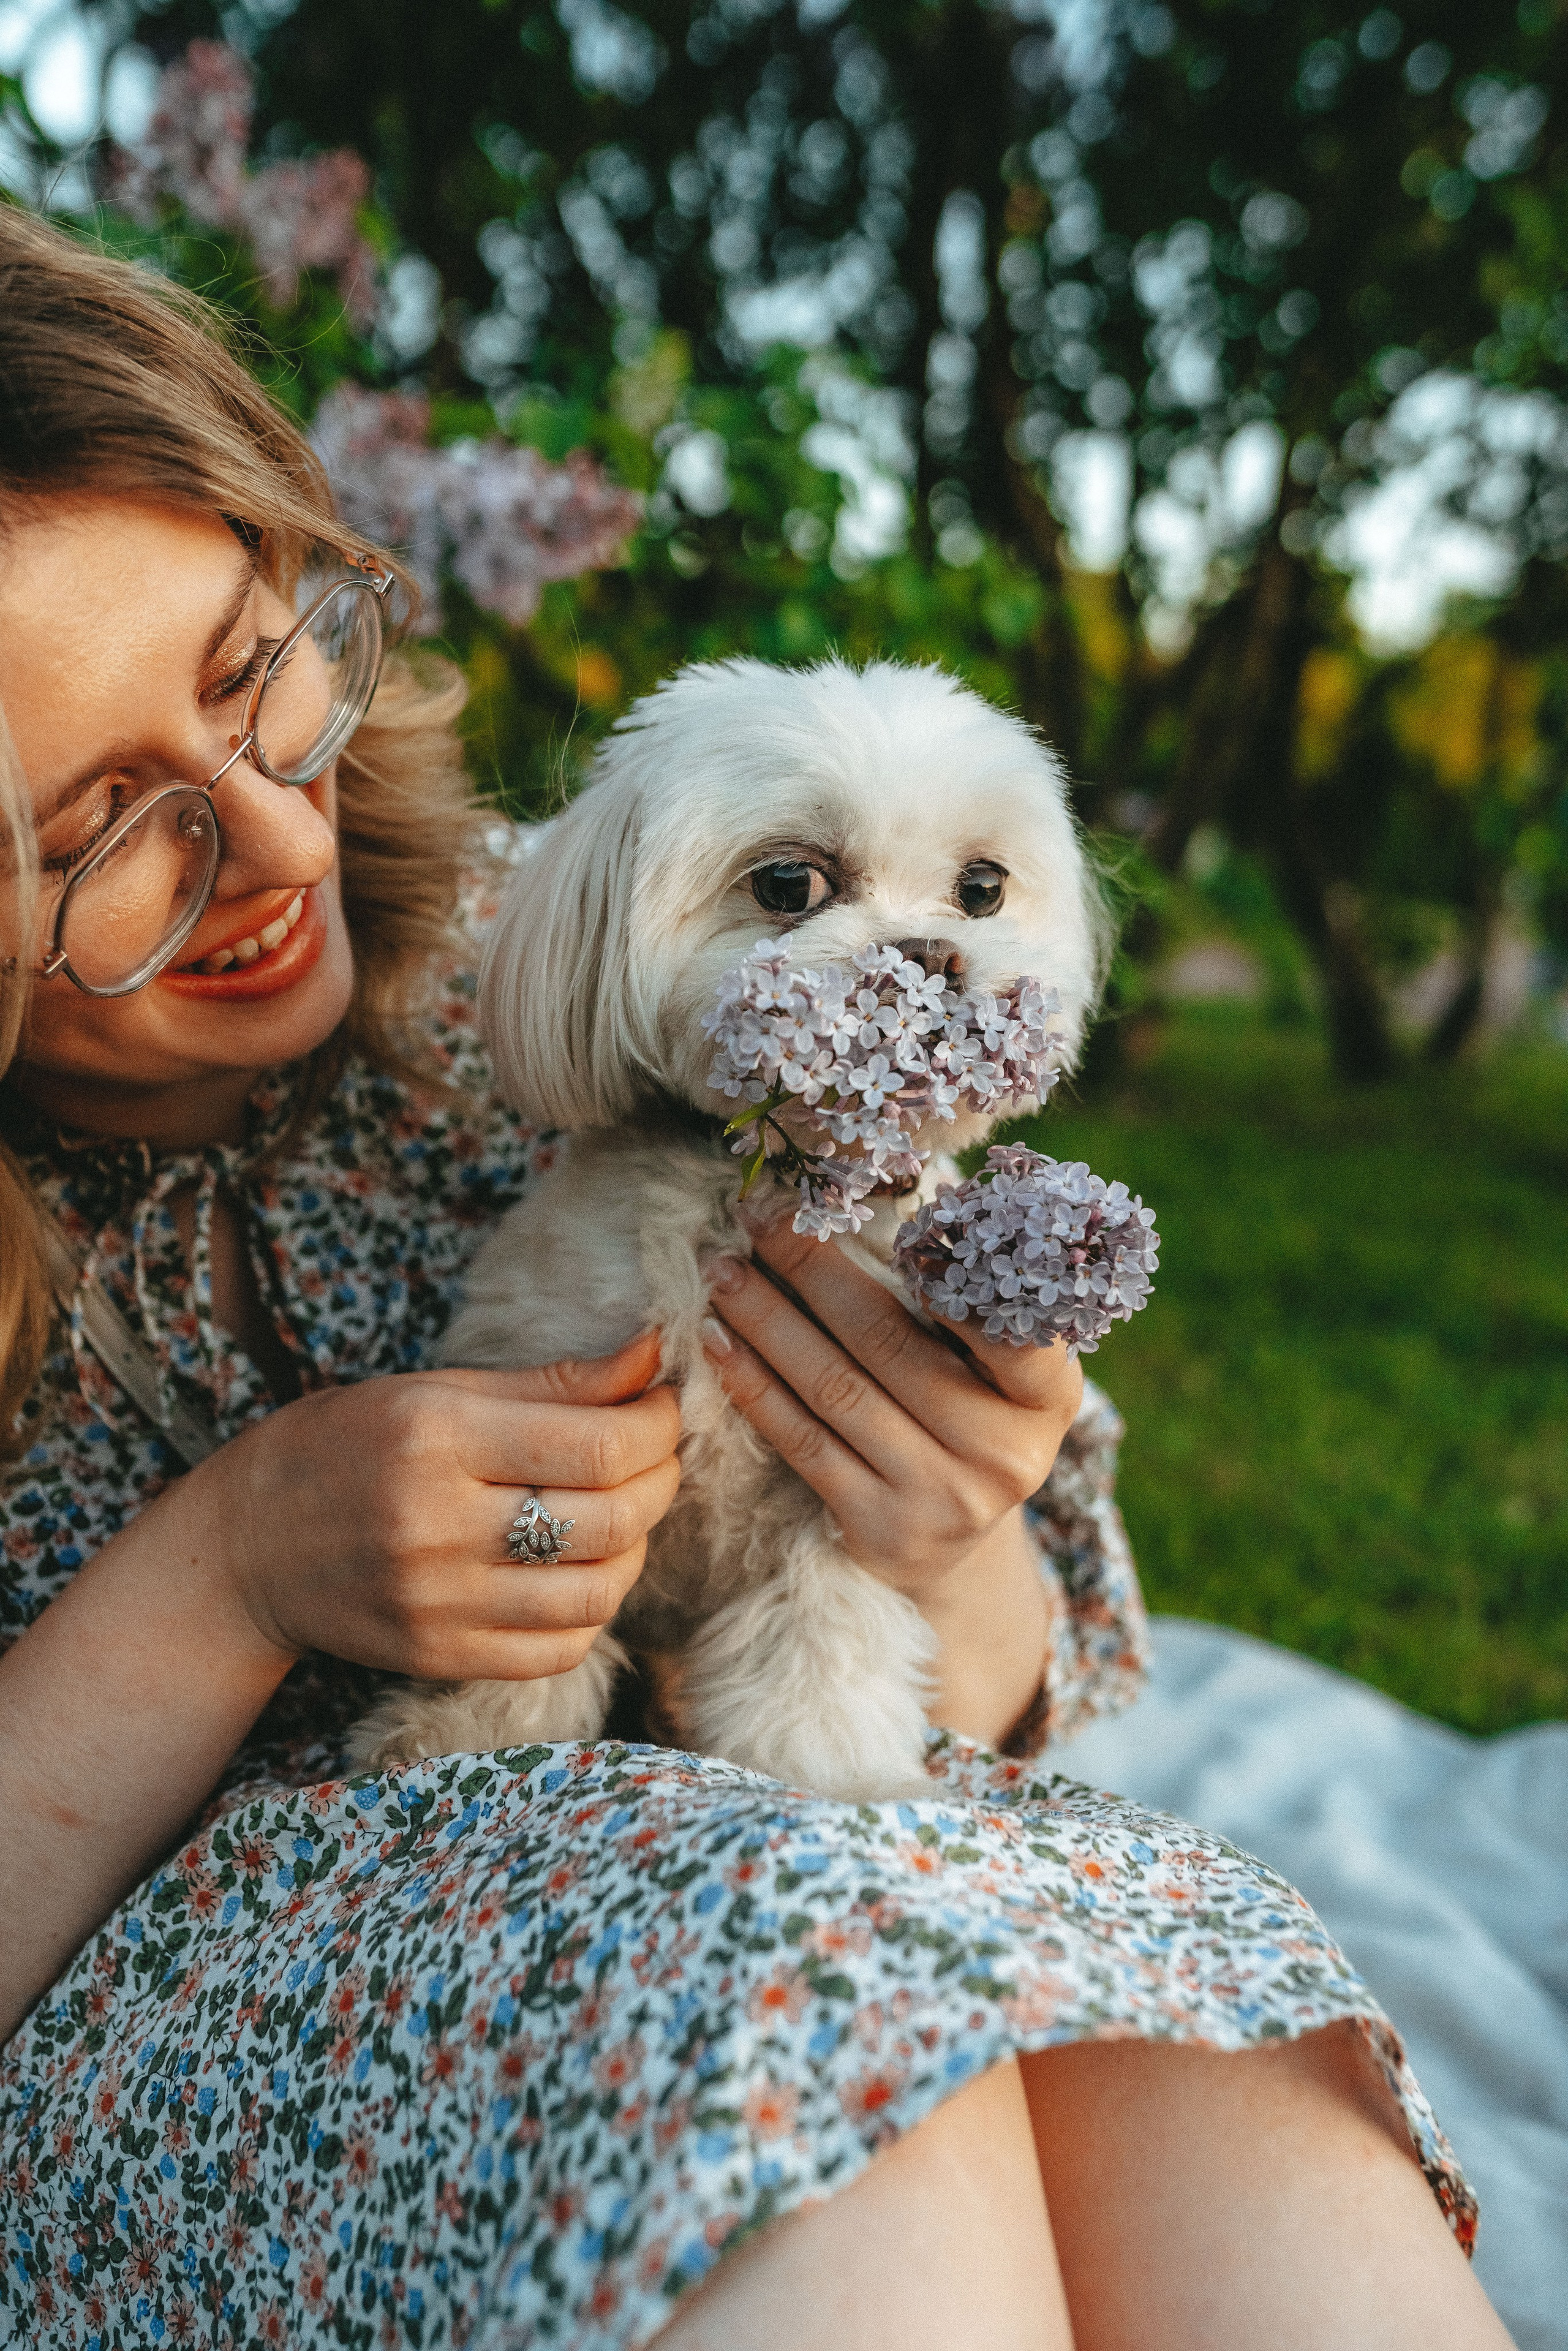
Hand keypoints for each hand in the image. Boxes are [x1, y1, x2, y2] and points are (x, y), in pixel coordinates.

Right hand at [207, 1331, 680, 1682]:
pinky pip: (560, 1648)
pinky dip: (594, 1608)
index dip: (658, 1425)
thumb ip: (550, 1381)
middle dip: (660, 1478)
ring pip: (598, 1590)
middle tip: (658, 1452)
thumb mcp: (433, 1388)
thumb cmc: (343, 1446)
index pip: (599, 1444)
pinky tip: (584, 1569)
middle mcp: (436, 1524)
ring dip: (637, 1546)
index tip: (664, 1405)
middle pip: (610, 1517)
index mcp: (435, 1437)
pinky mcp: (438, 1657)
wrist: (245, 1548)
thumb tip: (652, 1356)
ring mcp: (438, 1602)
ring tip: (625, 1511)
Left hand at [701, 1218, 1081, 1604]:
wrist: (953, 1541)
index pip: (1004, 1323)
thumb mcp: (996, 1367)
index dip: (940, 1267)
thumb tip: (865, 1206)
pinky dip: (754, 1385)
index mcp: (1045, 1396)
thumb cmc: (970, 1416)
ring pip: (836, 1389)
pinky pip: (803, 1442)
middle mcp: (1003, 1451)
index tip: (873, 1218)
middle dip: (811, 1271)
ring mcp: (942, 1495)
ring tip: (723, 1272)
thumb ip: (962, 1301)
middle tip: (756, 1220)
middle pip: (889, 1343)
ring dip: (767, 1321)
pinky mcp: (880, 1527)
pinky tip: (719, 1343)